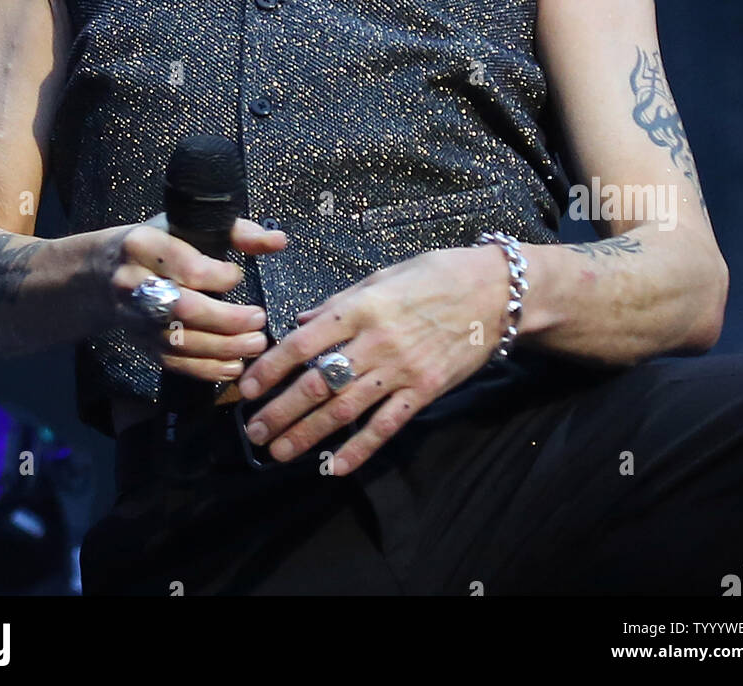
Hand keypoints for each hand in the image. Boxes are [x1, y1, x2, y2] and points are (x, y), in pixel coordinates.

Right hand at [105, 215, 286, 382]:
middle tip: (259, 320)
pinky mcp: (140, 343)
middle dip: (226, 319)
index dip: (219, 276)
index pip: (187, 266)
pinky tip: (233, 365)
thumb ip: (236, 232)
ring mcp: (133, 318)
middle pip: (182, 308)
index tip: (239, 276)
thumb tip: (278, 241)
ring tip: (255, 344)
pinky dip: (206, 368)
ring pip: (179, 340)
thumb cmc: (156, 244)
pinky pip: (173, 362)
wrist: (102, 272)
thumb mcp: (188, 226)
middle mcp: (132, 283)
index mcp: (143, 245)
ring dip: (222, 348)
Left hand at [236, 246, 510, 473]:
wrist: (496, 292)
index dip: (271, 368)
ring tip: (279, 452)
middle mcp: (376, 342)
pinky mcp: (425, 392)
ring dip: (308, 434)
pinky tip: (335, 467)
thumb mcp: (382, 276)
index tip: (247, 387)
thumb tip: (301, 322)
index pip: (303, 343)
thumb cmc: (436, 275)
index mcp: (361, 307)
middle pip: (318, 382)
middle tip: (254, 431)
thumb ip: (340, 302)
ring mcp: (401, 370)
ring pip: (346, 409)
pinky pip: (387, 426)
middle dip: (281, 410)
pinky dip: (359, 449)